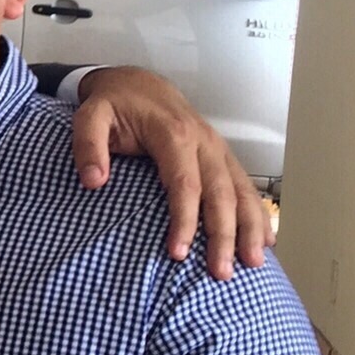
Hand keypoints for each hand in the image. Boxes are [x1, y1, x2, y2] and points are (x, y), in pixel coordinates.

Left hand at [69, 66, 271, 280]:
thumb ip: (88, 145)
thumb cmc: (114, 104)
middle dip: (223, 234)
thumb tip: (93, 180)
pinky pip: (246, 185)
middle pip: (220, 193)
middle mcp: (203, 141)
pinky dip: (258, 212)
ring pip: (241, 190)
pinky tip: (267, 239)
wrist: (136, 83)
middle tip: (220, 272)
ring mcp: (217, 147)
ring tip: (254, 263)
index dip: (184, 220)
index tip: (178, 252)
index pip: (185, 183)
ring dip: (250, 228)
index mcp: (173, 134)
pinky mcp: (222, 154)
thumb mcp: (89, 115)